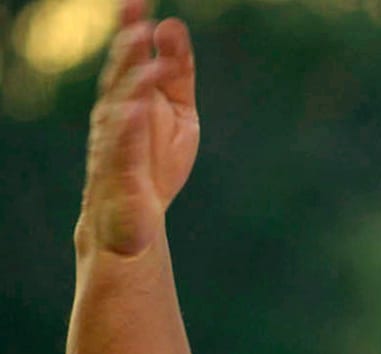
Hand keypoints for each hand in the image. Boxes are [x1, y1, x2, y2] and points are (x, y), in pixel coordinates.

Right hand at [80, 0, 198, 255]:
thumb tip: (172, 26)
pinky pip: (120, 145)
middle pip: (121, 74)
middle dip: (128, 46)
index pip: (131, 58)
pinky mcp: (120, 170)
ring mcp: (115, 141)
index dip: (133, 29)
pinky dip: (126, 125)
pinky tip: (136, 108)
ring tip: (145, 55)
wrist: (137, 219)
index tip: (140, 1)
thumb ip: (178, 74)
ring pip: (119, 104)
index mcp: (132, 97)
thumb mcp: (179, 112)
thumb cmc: (155, 163)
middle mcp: (117, 114)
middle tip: (139, 18)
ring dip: (132, 78)